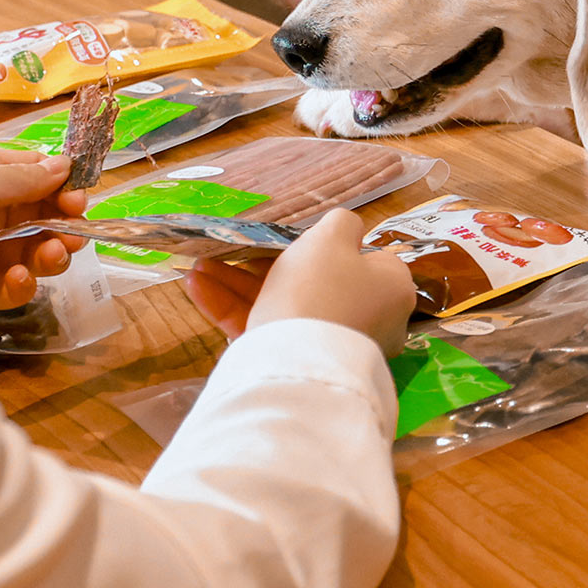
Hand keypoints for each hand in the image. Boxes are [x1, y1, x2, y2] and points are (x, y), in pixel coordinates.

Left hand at [0, 150, 87, 330]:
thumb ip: (21, 180)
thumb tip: (66, 165)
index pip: (30, 173)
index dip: (60, 184)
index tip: (81, 197)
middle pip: (37, 214)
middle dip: (61, 223)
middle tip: (73, 234)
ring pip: (29, 252)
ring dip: (48, 255)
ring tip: (50, 259)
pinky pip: (8, 287)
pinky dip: (20, 285)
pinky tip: (15, 281)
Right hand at [185, 210, 414, 354]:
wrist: (296, 362)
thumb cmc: (322, 287)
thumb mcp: (331, 237)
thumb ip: (342, 223)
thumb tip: (350, 227)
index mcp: (390, 288)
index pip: (368, 261)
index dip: (334, 248)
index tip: (301, 242)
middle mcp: (372, 320)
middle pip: (319, 283)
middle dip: (267, 265)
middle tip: (236, 252)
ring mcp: (333, 345)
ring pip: (285, 306)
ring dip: (237, 284)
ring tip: (199, 267)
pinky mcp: (300, 364)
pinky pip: (269, 330)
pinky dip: (234, 309)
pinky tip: (197, 288)